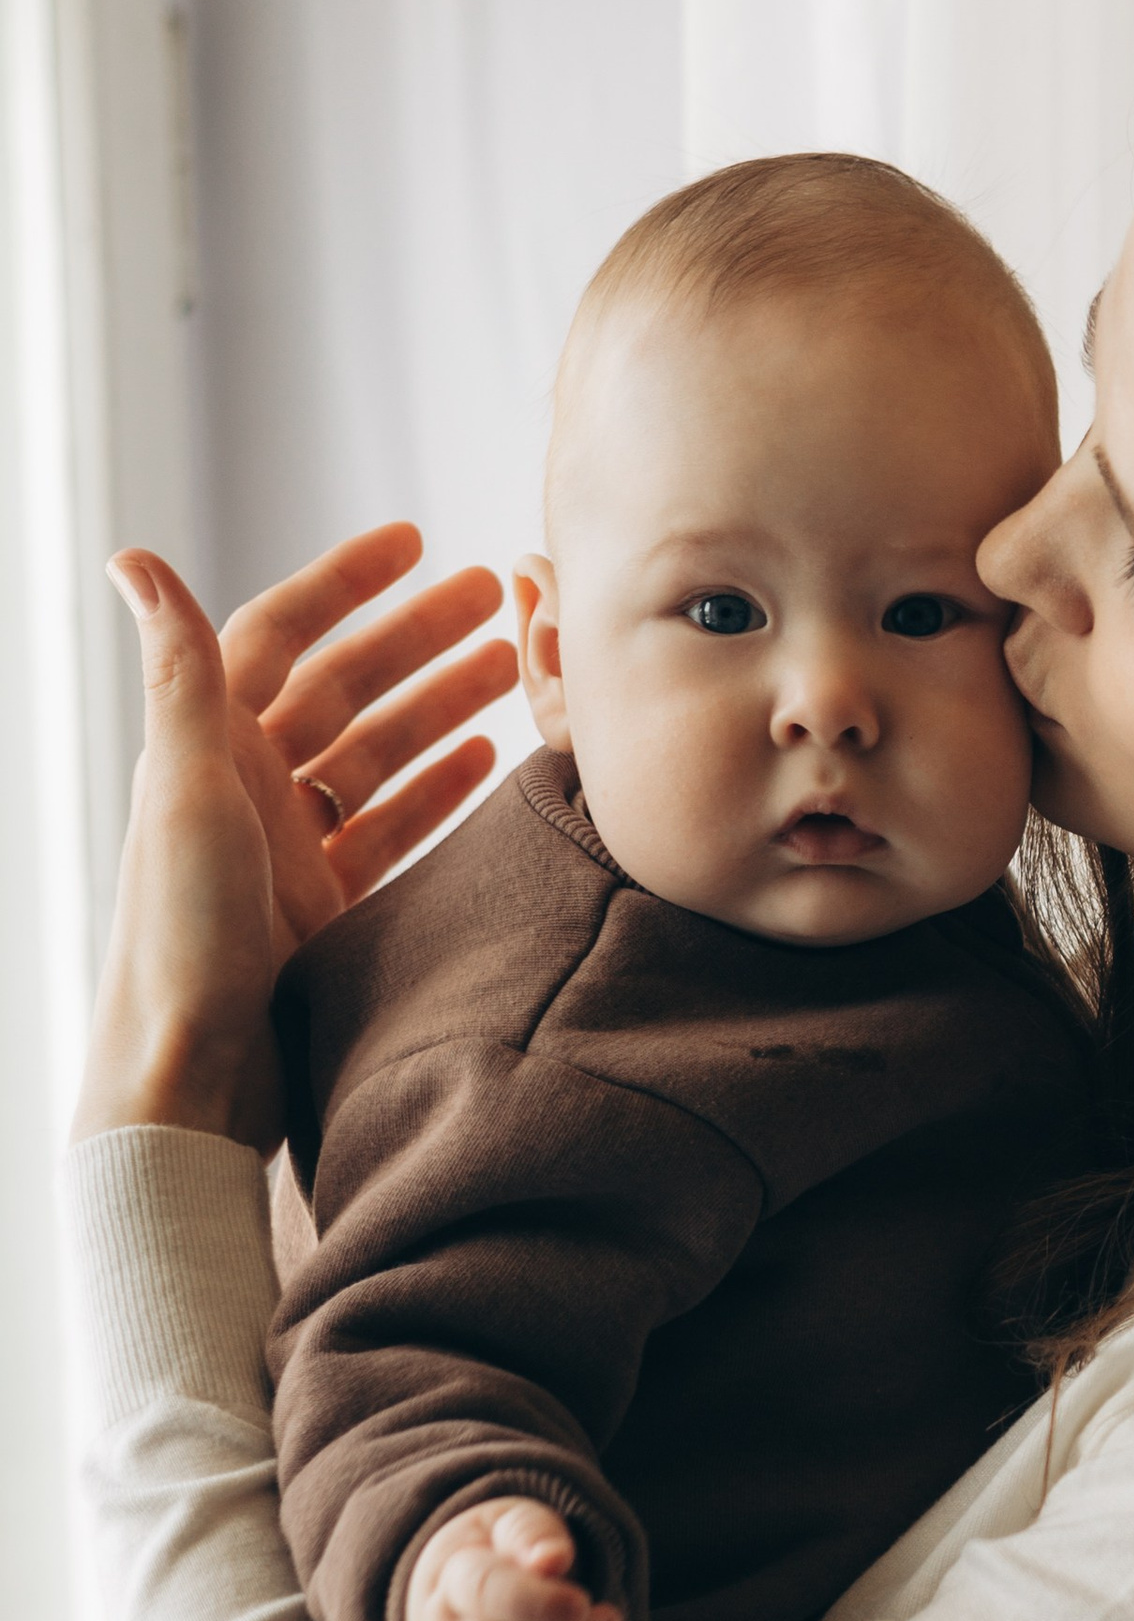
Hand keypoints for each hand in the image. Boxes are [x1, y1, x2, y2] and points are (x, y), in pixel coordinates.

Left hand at [75, 526, 515, 1149]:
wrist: (189, 1080)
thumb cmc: (175, 940)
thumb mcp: (183, 791)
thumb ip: (179, 673)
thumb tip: (131, 557)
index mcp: (210, 748)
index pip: (282, 634)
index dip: (345, 583)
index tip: (413, 541)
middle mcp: (248, 789)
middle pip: (345, 688)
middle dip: (420, 637)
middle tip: (497, 596)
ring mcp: (290, 849)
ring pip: (379, 755)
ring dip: (444, 706)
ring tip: (515, 669)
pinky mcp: (326, 908)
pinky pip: (394, 830)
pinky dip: (439, 791)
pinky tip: (488, 763)